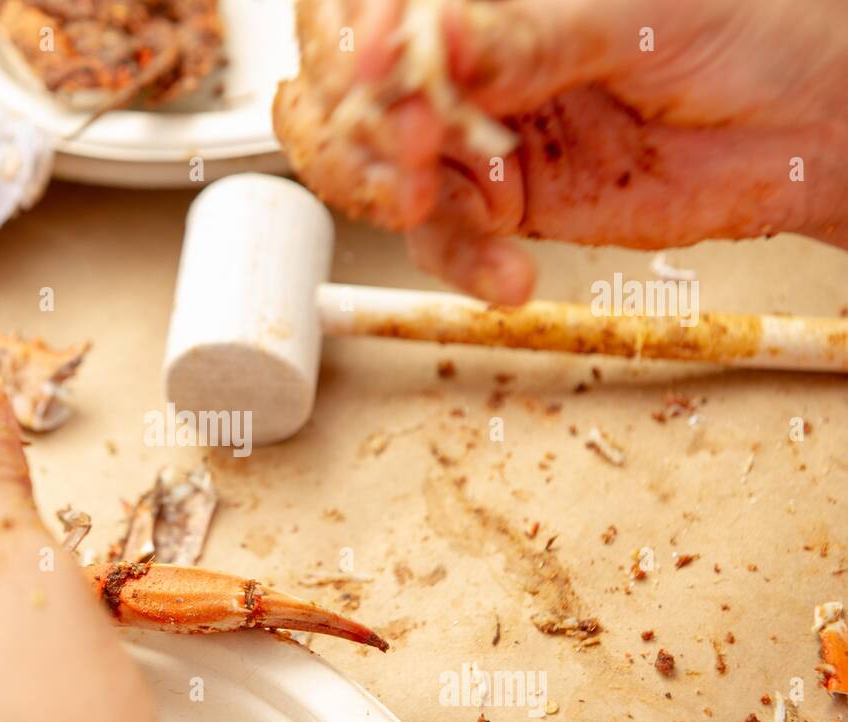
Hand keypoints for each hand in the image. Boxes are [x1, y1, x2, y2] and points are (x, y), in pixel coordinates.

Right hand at [275, 0, 847, 302]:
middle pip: (346, 99)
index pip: (360, 9)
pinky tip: (507, 269)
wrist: (809, 125)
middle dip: (366, 134)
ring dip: (400, 200)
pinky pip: (442, 243)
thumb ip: (525, 37)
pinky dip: (465, 264)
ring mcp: (474, 138)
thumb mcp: (632, 13)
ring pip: (378, 176)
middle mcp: (463, 62)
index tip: (373, 75)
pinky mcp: (498, 209)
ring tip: (448, 206)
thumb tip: (435, 41)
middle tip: (417, 153)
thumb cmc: (747, 24)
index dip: (346, 45)